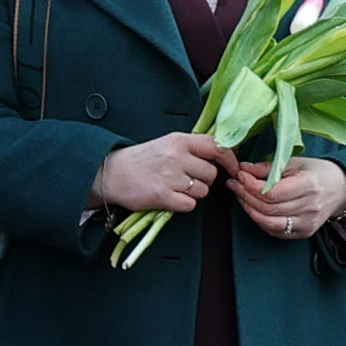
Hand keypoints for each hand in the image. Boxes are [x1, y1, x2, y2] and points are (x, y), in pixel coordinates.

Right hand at [84, 132, 229, 217]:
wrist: (112, 174)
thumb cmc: (141, 160)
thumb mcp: (167, 143)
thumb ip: (192, 147)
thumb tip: (222, 152)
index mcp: (179, 140)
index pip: (216, 147)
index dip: (230, 159)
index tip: (233, 168)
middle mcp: (176, 156)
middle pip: (211, 174)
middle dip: (204, 180)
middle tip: (187, 180)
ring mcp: (169, 176)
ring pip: (202, 191)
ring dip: (193, 193)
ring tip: (175, 188)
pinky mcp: (162, 196)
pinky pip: (190, 205)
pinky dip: (183, 205)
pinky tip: (171, 198)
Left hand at [228, 157, 345, 240]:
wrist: (340, 189)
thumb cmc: (316, 172)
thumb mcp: (295, 163)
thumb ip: (269, 167)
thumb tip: (244, 168)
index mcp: (309, 185)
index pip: (272, 192)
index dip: (251, 185)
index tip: (240, 175)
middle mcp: (309, 207)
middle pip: (268, 208)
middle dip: (245, 196)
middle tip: (234, 184)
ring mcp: (307, 223)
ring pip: (269, 222)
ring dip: (249, 210)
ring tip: (240, 196)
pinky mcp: (304, 233)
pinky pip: (275, 231)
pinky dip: (260, 220)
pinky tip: (253, 208)